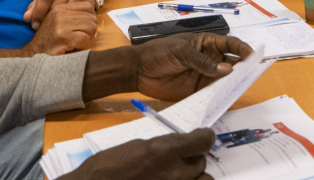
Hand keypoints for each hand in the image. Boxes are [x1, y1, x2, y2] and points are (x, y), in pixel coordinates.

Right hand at [21, 1, 97, 54]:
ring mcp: (61, 25)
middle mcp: (60, 14)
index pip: (88, 6)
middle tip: (79, 36)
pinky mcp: (64, 37)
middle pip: (91, 17)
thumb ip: (73, 14)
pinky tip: (73, 46)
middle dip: (89, 29)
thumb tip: (93, 11)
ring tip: (76, 41)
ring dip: (87, 36)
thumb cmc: (50, 38)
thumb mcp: (59, 20)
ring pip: (91, 27)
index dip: (89, 18)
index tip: (82, 27)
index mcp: (61, 8)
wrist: (35, 52)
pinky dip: (83, 44)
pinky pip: (86, 38)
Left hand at [25, 0, 92, 27]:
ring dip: (58, 23)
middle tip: (42, 30)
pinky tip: (64, 29)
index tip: (34, 25)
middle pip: (56, 6)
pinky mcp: (89, 3)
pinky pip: (77, 16)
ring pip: (67, 12)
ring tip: (52, 30)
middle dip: (47, 20)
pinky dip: (69, 24)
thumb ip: (34, 7)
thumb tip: (27, 18)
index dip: (38, 13)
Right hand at [63, 129, 213, 179]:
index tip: (201, 137)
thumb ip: (164, 147)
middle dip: (193, 159)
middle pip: (201, 162)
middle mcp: (175, 173)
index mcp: (165, 150)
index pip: (203, 141)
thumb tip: (180, 147)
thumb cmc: (109, 166)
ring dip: (195, 177)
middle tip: (181, 158)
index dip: (204, 138)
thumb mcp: (139, 146)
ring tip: (180, 174)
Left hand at [130, 33, 253, 100]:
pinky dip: (220, 96)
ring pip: (224, 80)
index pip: (230, 44)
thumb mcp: (182, 52)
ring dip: (232, 84)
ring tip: (240, 88)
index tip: (253, 56)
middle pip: (231, 63)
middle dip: (242, 68)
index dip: (243, 49)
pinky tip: (225, 99)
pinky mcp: (197, 91)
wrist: (138, 70)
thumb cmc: (159, 52)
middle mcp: (209, 59)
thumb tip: (227, 69)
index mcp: (207, 43)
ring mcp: (204, 75)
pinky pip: (212, 94)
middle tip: (251, 76)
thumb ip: (203, 61)